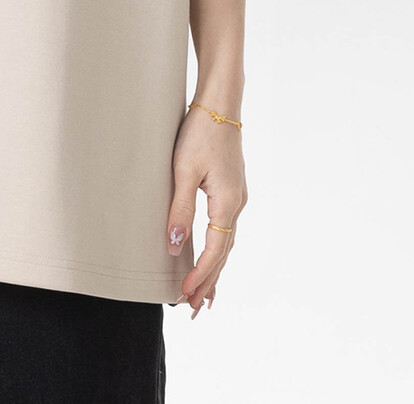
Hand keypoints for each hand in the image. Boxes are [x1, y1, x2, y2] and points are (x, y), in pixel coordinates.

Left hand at [167, 102, 247, 316]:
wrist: (220, 104)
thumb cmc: (200, 132)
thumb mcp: (184, 170)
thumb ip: (180, 209)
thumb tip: (177, 246)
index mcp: (228, 203)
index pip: (215, 251)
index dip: (200, 275)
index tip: (184, 296)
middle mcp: (237, 204)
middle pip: (224, 254)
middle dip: (208, 281)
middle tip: (192, 309)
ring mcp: (237, 197)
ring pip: (226, 243)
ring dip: (214, 269)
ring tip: (202, 296)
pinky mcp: (231, 189)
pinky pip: (225, 229)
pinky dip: (218, 250)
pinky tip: (211, 257)